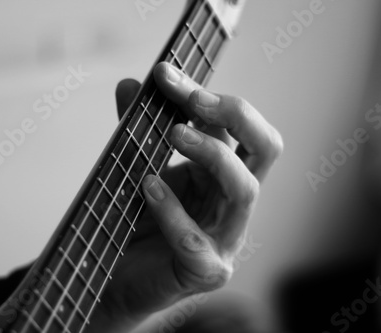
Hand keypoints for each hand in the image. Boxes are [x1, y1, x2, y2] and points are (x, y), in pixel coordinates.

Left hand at [89, 62, 282, 331]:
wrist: (114, 280)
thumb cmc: (134, 224)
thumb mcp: (137, 167)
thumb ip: (137, 131)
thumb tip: (130, 85)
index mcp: (222, 174)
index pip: (235, 126)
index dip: (205, 95)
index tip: (166, 74)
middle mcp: (232, 201)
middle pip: (266, 147)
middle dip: (232, 114)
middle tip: (192, 99)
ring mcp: (226, 237)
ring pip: (244, 188)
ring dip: (212, 153)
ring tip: (174, 133)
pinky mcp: (206, 270)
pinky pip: (195, 238)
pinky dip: (172, 209)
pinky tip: (148, 186)